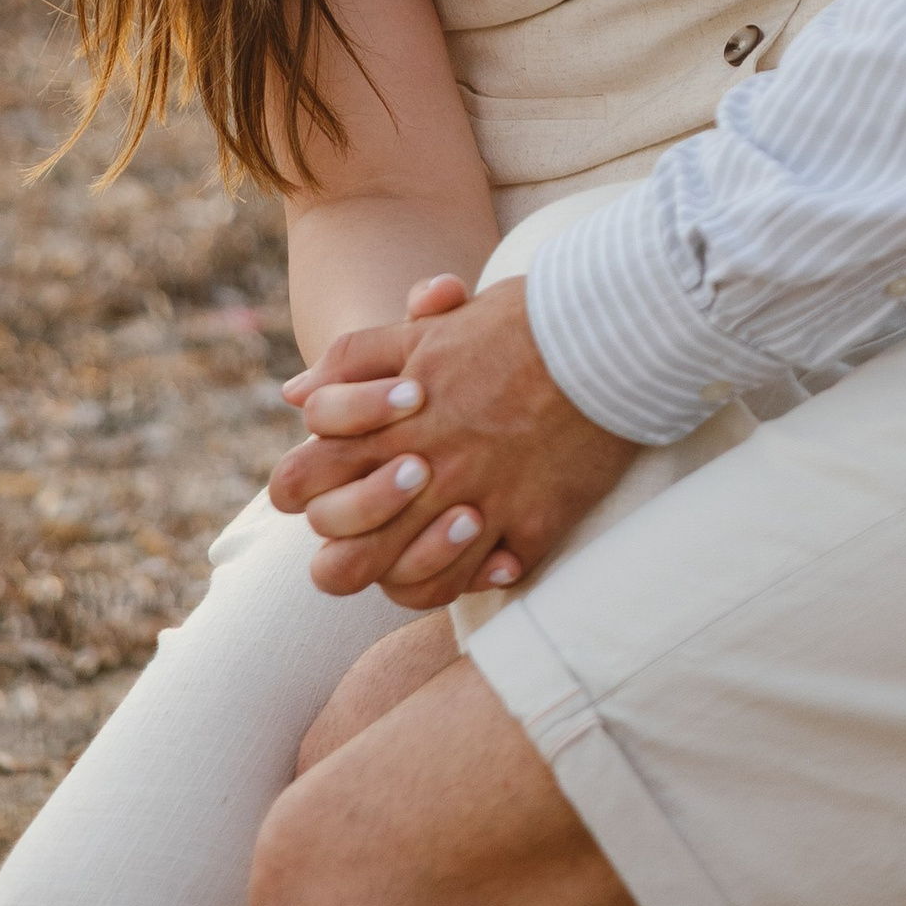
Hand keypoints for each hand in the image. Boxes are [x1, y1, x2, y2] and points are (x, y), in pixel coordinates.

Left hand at [268, 278, 637, 610]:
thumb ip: (355, 359)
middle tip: (381, 517)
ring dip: (406, 569)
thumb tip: (294, 394)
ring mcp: (480, 503)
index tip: (340, 471)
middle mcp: (427, 468)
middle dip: (344, 543)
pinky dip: (480, 574)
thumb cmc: (520, 322)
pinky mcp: (532, 523)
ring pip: (403, 583)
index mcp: (391, 420)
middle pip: (338, 552)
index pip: (298, 481)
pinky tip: (490, 549)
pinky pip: (483, 582)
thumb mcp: (426, 327)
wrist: (612, 329)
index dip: (304, 486)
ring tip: (430, 541)